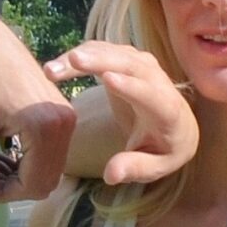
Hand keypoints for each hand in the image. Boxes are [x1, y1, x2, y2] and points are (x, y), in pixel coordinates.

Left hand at [0, 12, 77, 211]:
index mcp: (45, 127)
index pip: (34, 185)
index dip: (6, 194)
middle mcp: (64, 123)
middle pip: (47, 181)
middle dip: (16, 186)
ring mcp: (67, 117)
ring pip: (51, 169)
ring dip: (23, 174)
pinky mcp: (64, 113)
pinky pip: (53, 152)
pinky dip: (30, 160)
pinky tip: (5, 148)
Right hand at [45, 42, 196, 186]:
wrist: (177, 124)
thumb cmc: (163, 149)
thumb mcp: (154, 166)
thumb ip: (134, 168)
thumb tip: (111, 174)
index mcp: (167, 109)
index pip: (151, 95)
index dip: (131, 87)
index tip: (107, 79)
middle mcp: (157, 80)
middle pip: (130, 64)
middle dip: (101, 60)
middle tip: (71, 60)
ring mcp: (141, 65)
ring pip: (112, 52)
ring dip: (82, 56)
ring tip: (50, 70)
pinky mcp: (126, 58)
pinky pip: (102, 51)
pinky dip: (79, 55)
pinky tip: (56, 66)